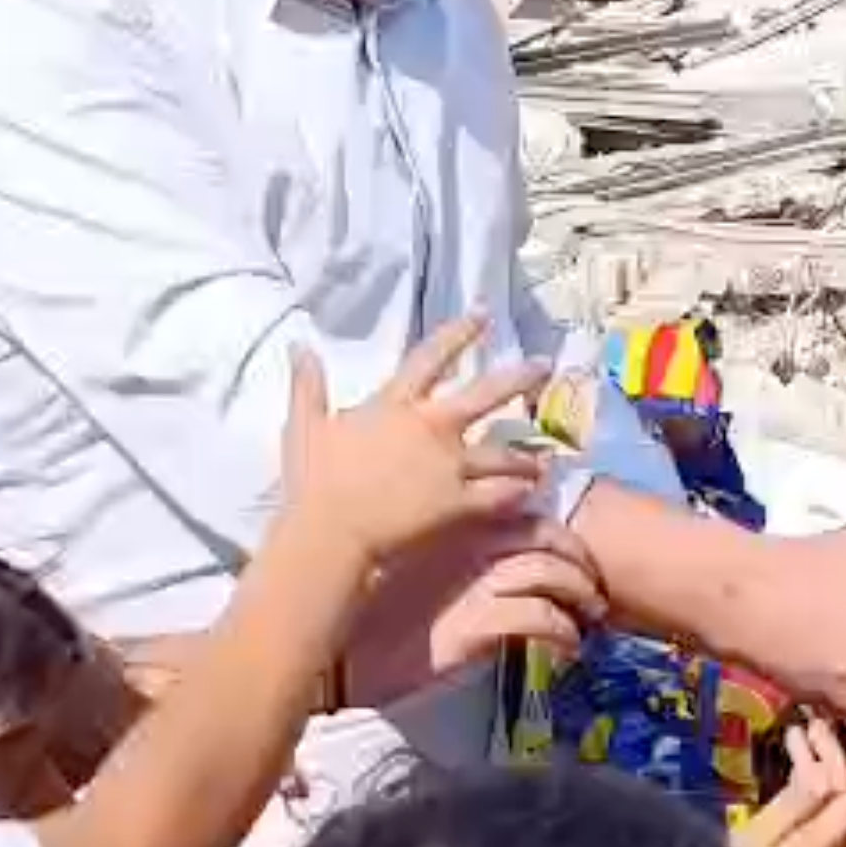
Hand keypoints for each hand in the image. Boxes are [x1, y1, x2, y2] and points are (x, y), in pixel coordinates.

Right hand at [277, 314, 549, 565]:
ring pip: (502, 453)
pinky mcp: (458, 502)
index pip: (432, 357)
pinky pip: (497, 495)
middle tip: (545, 366)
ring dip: (526, 455)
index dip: (460, 332)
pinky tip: (531, 494)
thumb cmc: (314, 482)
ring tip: (545, 458)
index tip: (485, 313)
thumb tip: (300, 346)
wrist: (330, 533)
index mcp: (395, 404)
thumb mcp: (305, 426)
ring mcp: (449, 465)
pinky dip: (516, 493)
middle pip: (486, 394)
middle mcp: (431, 427)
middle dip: (519, 377)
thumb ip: (308, 385)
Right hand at [343, 520, 607, 706]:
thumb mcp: (417, 575)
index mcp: (449, 527)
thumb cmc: (375, 620)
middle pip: (542, 533)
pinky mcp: (475, 624)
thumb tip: (510, 561)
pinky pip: (538, 617)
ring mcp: (470, 583)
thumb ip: (459, 558)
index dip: (555, 527)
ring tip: (590, 617)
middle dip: (579, 557)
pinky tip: (567, 647)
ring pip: (547, 570)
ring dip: (579, 594)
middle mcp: (462, 545)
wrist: (345, 663)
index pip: (519, 507)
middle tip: (594, 586)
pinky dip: (562, 630)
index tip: (573, 550)